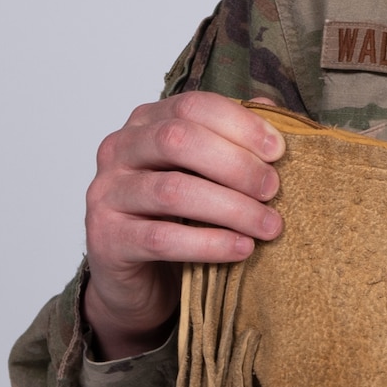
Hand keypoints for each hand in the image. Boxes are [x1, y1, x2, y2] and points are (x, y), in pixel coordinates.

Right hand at [83, 94, 284, 359]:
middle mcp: (119, 150)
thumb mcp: (206, 173)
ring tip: (269, 225)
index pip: (192, 106)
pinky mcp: (107, 239)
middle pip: (178, 140)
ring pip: (172, 191)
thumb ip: (233, 139)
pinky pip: (162, 238)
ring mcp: (107, 194)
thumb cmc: (177, 217)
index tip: (279, 151)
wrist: (137, 279)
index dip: (240, 124)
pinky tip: (242, 248)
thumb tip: (271, 107)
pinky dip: (210, 243)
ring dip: (231, 207)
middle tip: (273, 189)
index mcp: (146, 123)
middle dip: (235, 164)